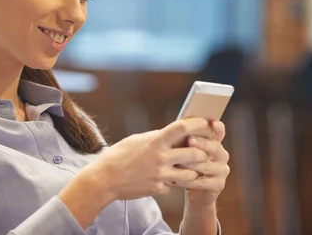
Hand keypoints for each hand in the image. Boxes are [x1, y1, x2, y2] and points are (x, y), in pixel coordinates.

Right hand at [86, 117, 211, 201]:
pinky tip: (167, 178)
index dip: (198, 123)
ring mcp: (161, 175)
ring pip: (191, 174)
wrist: (104, 179)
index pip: (183, 128)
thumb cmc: (119, 155)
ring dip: (193, 170)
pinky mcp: (158, 189)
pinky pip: (174, 185)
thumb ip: (157, 137)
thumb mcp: (138, 140)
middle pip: (194, 153)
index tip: (207, 122)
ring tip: (191, 167)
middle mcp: (160, 158)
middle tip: (204, 151)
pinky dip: (173, 182)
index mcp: (155, 141)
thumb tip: (174, 133)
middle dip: (203, 152)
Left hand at [175, 121, 229, 205]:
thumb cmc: (187, 165)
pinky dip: (188, 181)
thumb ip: (187, 139)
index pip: (219, 133)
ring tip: (177, 162)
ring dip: (190, 164)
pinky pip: (202, 182)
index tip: (213, 122)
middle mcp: (222, 155)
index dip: (218, 128)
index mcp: (216, 143)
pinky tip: (176, 179)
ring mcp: (222, 170)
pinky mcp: (218, 185)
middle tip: (190, 140)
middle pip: (214, 147)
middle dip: (202, 143)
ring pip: (206, 166)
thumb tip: (178, 125)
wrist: (193, 191)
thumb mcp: (187, 151)